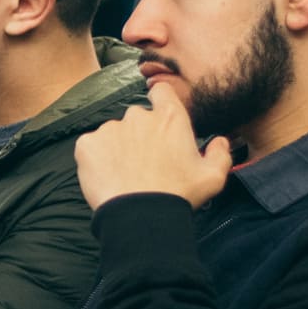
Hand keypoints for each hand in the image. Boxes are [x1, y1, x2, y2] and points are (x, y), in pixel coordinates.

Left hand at [74, 81, 231, 210]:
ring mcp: (110, 128)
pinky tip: (107, 177)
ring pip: (113, 133)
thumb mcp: (212, 178)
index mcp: (169, 118)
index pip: (162, 92)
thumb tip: (220, 141)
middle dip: (140, 135)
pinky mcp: (87, 144)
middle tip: (145, 163)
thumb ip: (220, 154)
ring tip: (126, 175)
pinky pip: (91, 146)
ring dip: (118, 148)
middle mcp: (138, 116)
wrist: (140, 216)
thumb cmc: (179, 195)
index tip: (160, 119)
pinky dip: (97, 158)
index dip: (160, 102)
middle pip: (137, 117)